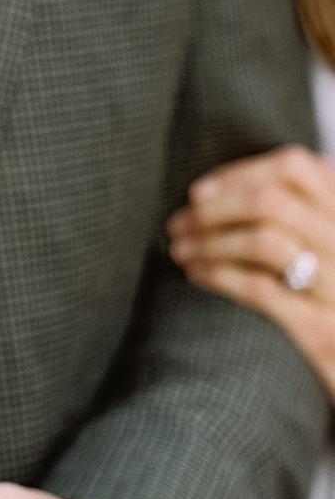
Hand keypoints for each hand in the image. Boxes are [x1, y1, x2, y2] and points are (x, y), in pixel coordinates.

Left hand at [168, 145, 334, 397]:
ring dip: (210, 242)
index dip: (238, 174)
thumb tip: (218, 195)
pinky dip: (219, 277)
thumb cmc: (329, 299)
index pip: (295, 168)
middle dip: (213, 210)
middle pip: (271, 201)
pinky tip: (198, 275)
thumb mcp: (324, 249)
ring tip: (181, 250)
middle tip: (179, 225)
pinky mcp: (322, 330)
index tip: (199, 193)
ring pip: (264, 241)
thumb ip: (297, 218)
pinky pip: (261, 290)